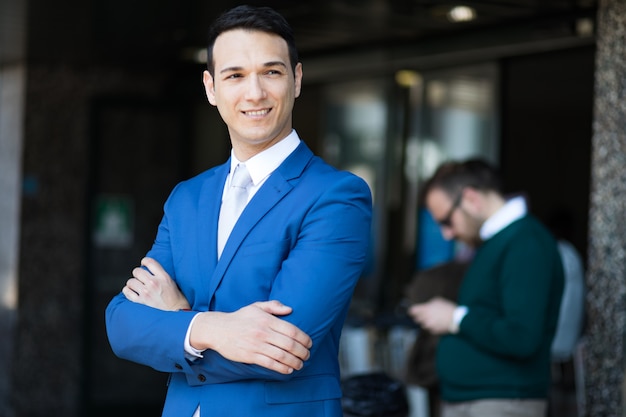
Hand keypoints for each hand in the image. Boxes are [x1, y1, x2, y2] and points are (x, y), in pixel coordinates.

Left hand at [122, 257, 190, 310]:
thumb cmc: (177, 300)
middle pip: (137, 271)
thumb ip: (161, 275)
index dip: (144, 262)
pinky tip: (132, 292)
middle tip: (141, 278)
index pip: (149, 261)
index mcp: (163, 277)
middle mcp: (154, 283)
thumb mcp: (172, 282)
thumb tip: (150, 271)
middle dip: (138, 274)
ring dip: (133, 284)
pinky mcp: (140, 302)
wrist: (177, 314)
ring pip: (131, 281)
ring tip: (137, 287)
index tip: (144, 265)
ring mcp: (146, 293)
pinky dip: (128, 291)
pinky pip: (127, 292)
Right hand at [191, 300, 312, 374]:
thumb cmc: (239, 318)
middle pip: (290, 344)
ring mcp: (256, 345)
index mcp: (267, 320)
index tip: (309, 343)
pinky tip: (288, 369)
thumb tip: (290, 309)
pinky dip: (282, 368)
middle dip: (302, 352)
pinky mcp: (250, 356)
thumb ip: (273, 306)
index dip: (304, 338)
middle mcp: (263, 332)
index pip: (292, 330)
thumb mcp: (256, 307)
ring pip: (282, 356)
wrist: (218, 329)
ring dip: (295, 362)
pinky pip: (270, 364)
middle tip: (307, 355)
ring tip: (300, 364)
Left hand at [408, 297, 456, 334]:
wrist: (456, 318)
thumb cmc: (447, 308)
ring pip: (423, 324)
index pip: (413, 310)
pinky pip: (430, 328)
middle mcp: (425, 318)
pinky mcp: (433, 331)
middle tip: (425, 314)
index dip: (412, 311)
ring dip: (426, 321)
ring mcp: (429, 325)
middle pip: (417, 318)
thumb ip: (429, 304)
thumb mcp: (437, 301)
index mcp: (425, 309)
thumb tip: (425, 306)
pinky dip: (432, 326)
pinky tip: (438, 322)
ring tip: (434, 318)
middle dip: (419, 316)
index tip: (411, 311)